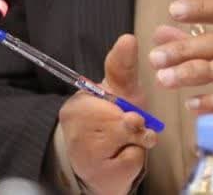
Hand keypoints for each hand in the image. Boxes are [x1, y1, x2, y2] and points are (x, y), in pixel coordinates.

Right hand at [58, 34, 156, 194]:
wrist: (100, 166)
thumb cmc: (112, 121)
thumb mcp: (120, 90)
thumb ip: (123, 66)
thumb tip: (128, 37)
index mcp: (77, 103)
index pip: (104, 99)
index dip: (124, 105)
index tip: (131, 114)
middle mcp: (74, 127)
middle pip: (122, 118)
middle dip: (136, 123)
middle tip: (131, 126)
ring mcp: (83, 153)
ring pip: (130, 138)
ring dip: (138, 141)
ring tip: (125, 141)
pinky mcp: (98, 175)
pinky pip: (132, 160)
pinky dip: (136, 159)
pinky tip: (122, 158)